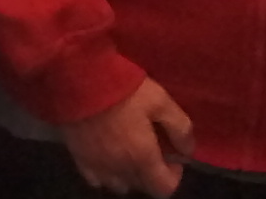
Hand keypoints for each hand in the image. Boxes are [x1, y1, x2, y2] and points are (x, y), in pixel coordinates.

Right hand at [61, 77, 194, 194]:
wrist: (78, 78)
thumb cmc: (123, 88)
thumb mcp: (160, 100)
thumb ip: (180, 127)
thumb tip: (187, 150)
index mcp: (142, 158)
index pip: (164, 189)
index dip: (174, 176)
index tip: (173, 156)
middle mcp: (120, 169)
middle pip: (142, 187)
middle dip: (151, 172)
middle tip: (151, 148)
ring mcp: (97, 166)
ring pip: (118, 185)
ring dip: (128, 174)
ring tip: (128, 152)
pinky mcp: (78, 158)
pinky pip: (95, 179)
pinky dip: (105, 173)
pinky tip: (106, 155)